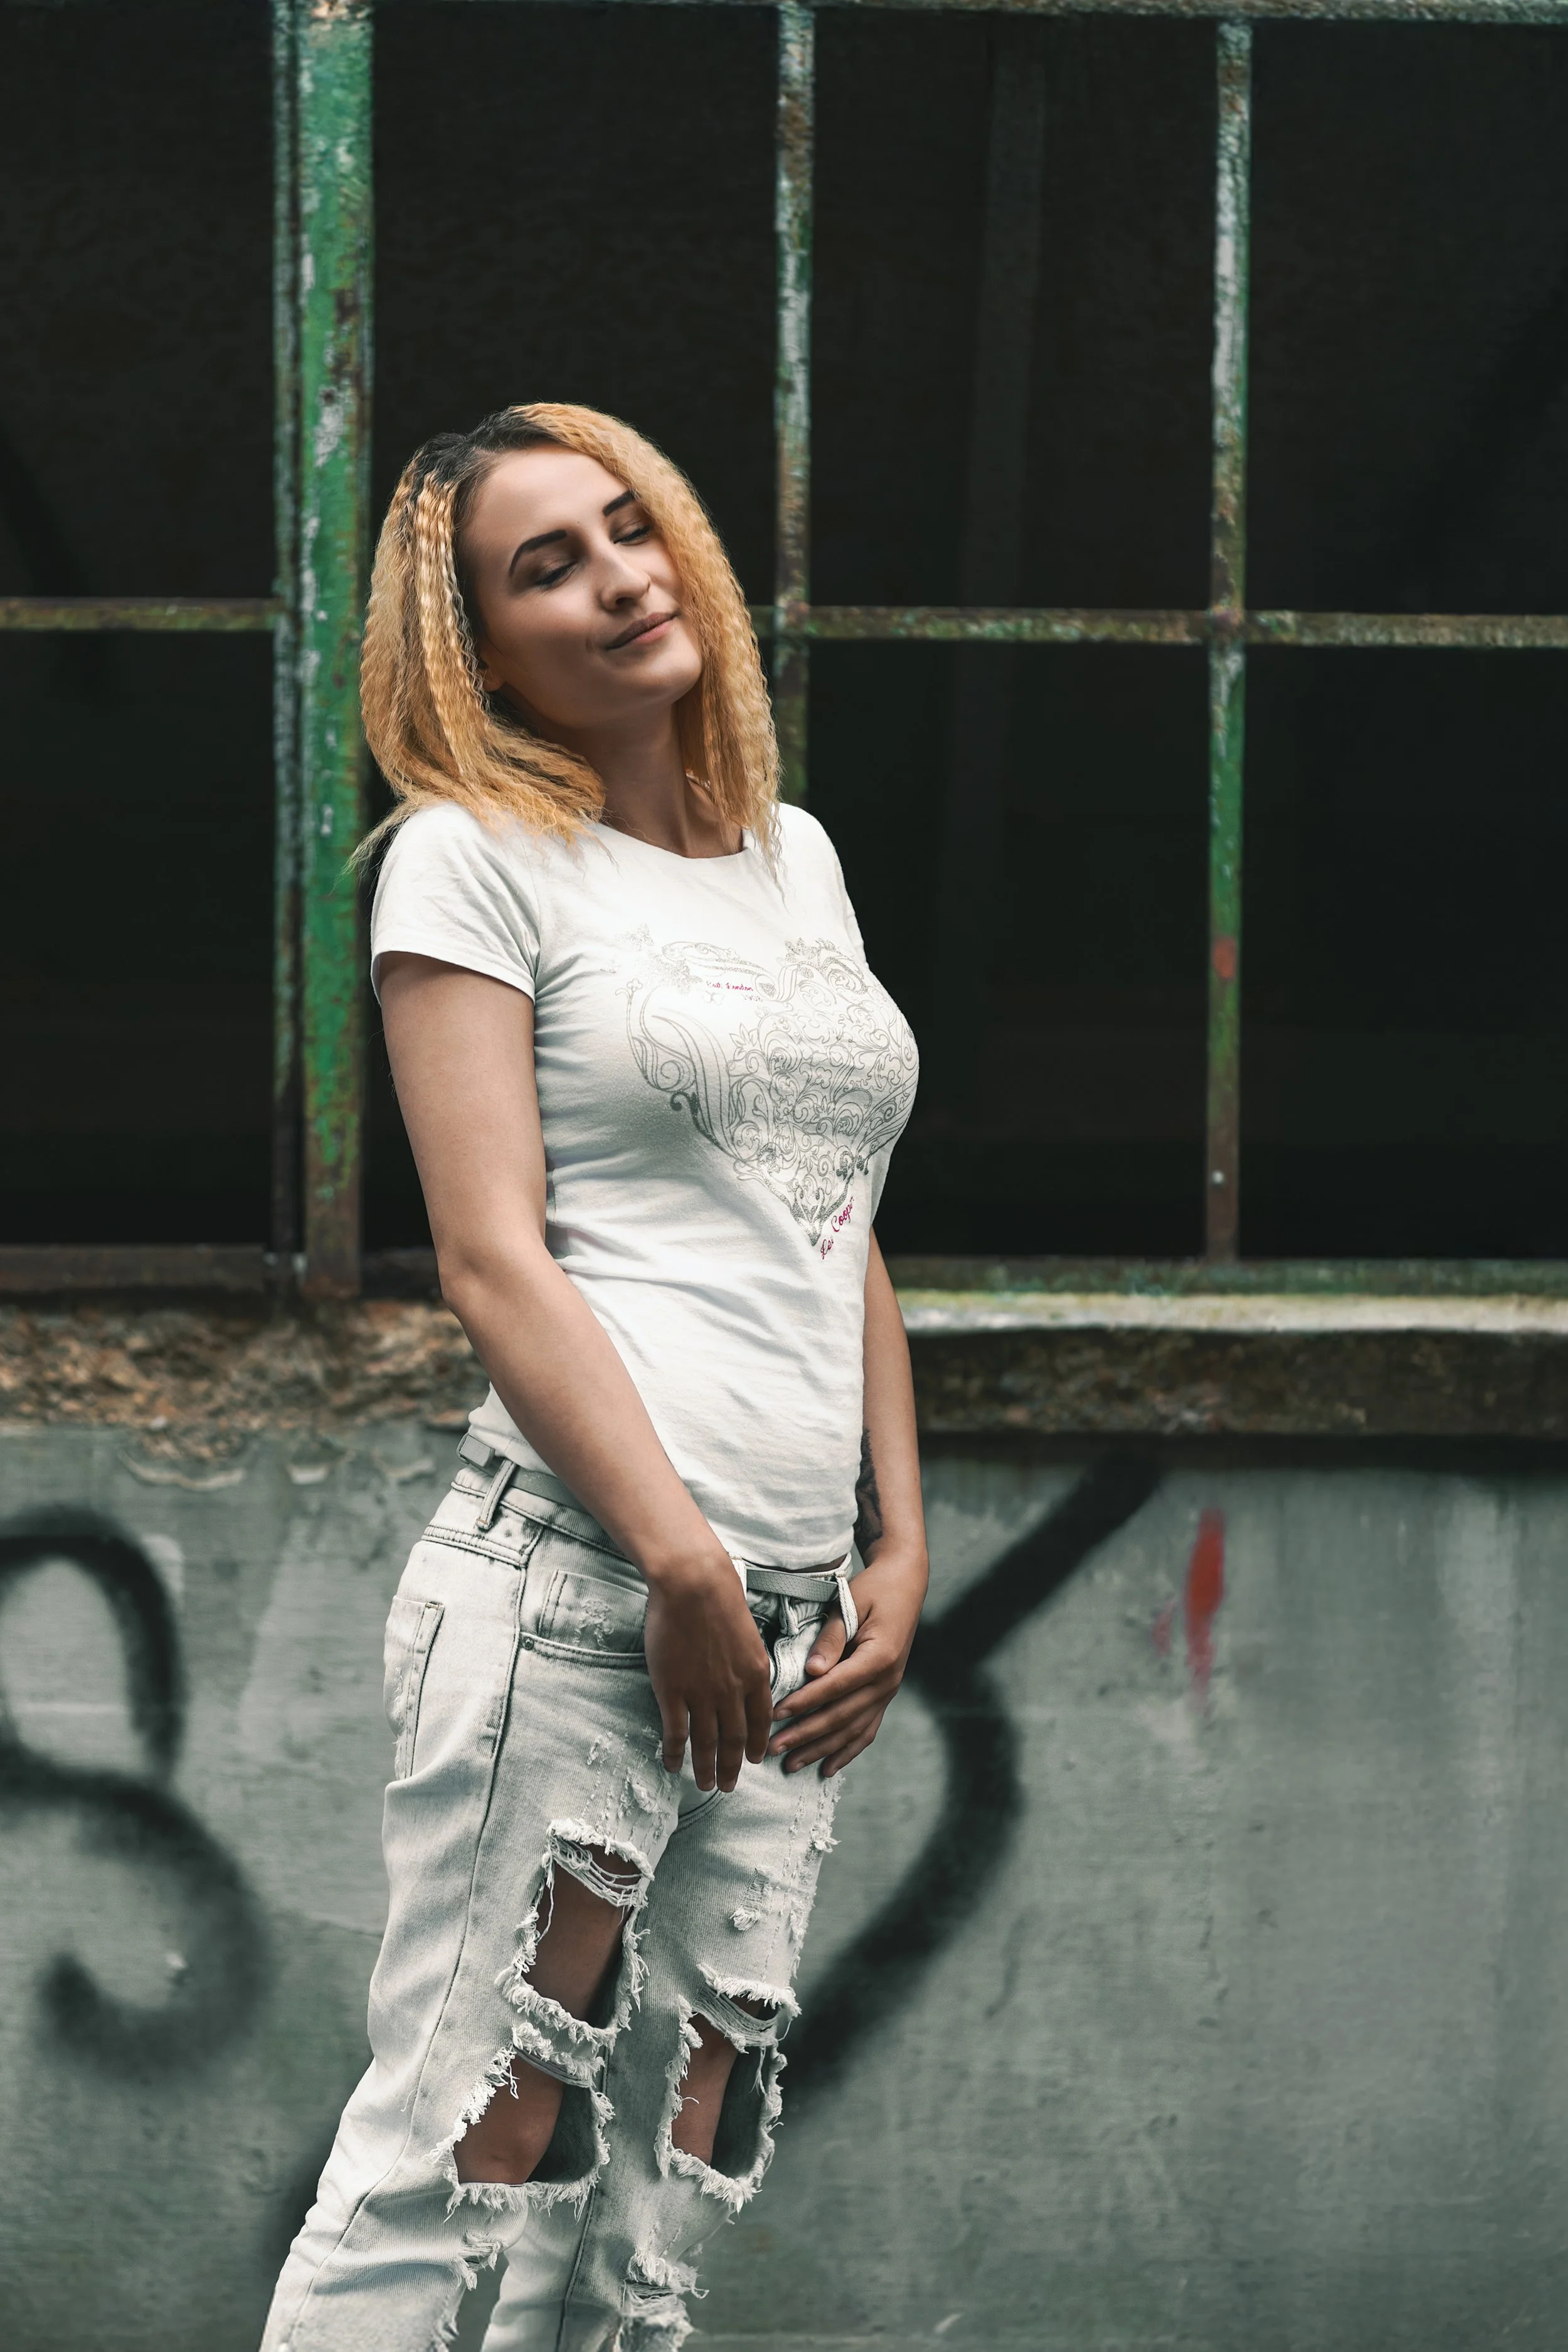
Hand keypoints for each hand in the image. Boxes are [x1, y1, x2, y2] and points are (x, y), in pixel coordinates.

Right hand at [642, 1549, 773, 1794]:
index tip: (753, 1761)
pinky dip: (675, 1753)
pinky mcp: (672, 1690)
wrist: (693, 1584)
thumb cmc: (720, 1599)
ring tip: (704, 1786)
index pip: (760, 1721)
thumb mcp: (748, 1634)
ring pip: (706, 1742)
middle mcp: (732, 1690)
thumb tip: (748, 1680)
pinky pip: (675, 1731)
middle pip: (734, 1739)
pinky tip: (673, 1765)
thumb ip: (748, 1663)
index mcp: (755, 1674)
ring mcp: (701, 1693)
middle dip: (731, 1767)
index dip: (756, 1744)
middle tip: (727, 1787)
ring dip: (706, 1768)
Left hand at [767, 1547, 926, 1777]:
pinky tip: (827, 1768)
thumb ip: (831, 1638)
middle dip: (805, 1735)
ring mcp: (888, 1692)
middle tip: (773, 1748)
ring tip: (791, 1766)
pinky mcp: (885, 1696)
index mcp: (878, 1657)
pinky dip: (847, 1752)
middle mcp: (887, 1681)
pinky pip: (866, 1731)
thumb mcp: (850, 1603)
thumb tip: (813, 1671)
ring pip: (852, 1730)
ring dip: (820, 1750)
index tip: (775, 1714)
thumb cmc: (873, 1591)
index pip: (835, 1687)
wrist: (905, 1586)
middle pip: (841, 1716)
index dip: (804, 1703)